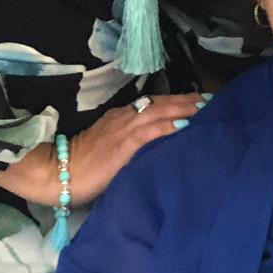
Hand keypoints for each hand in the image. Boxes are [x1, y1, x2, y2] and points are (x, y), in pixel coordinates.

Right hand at [66, 93, 206, 202]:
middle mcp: (125, 118)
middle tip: (213, 99)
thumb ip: (132, 146)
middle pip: (162, 103)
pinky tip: (185, 126)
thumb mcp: (111, 151)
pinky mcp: (123, 145)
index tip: (200, 100)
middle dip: (188, 100)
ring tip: (207, 108)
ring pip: (160, 112)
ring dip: (185, 109)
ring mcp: (124, 129)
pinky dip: (168, 126)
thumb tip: (156, 149)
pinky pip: (150, 132)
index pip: (155, 104)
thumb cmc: (83, 167)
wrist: (59, 173)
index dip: (178, 101)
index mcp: (121, 118)